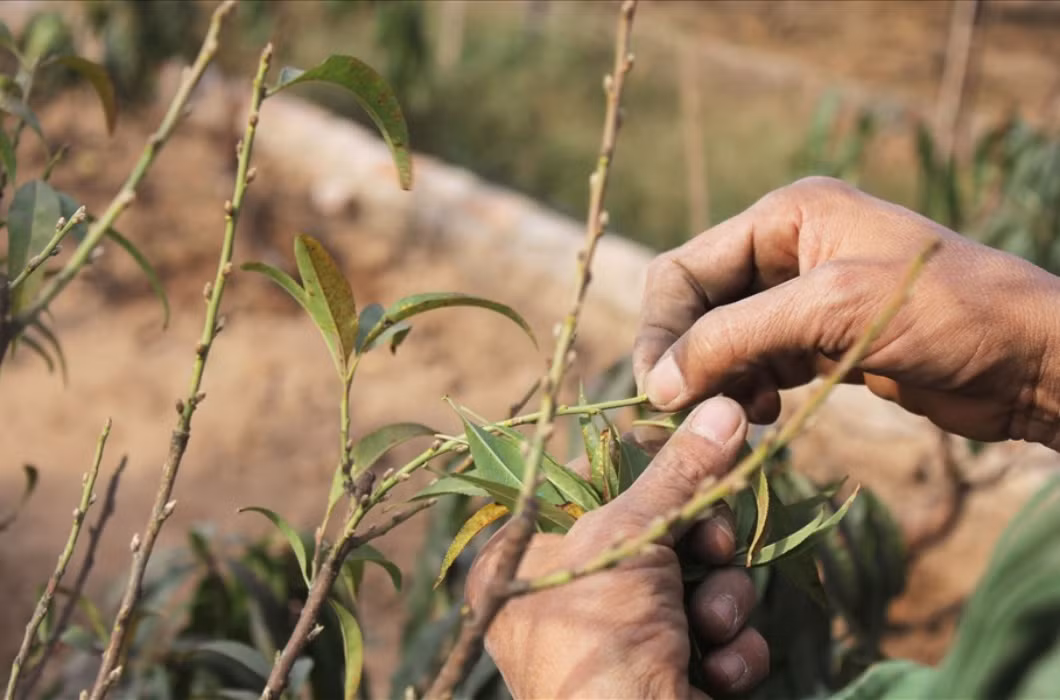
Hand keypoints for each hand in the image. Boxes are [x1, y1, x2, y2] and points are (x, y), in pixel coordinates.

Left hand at [466, 397, 768, 698]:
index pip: (595, 485)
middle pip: (657, 531)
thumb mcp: (631, 539)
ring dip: (720, 600)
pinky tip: (720, 672)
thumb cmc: (600, 642)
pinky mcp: (667, 676)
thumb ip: (678, 472)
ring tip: (710, 628)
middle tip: (711, 550)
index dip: (649, 470)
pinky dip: (729, 650)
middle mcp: (566, 598)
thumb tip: (723, 405)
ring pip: (696, 582)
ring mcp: (618, 642)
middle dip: (700, 545)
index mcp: (527, 558)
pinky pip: (715, 636)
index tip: (696, 456)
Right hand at [635, 176, 1059, 447]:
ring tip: (732, 416)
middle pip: (698, 304)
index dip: (663, 328)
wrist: (1032, 359)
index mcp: (785, 216)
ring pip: (724, 339)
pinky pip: (758, 364)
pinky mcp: (821, 341)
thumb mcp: (832, 312)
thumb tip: (657, 383)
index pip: (685, 268)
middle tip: (683, 414)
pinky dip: (748, 390)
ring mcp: (804, 297)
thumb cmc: (946, 313)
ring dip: (716, 379)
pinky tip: (762, 415)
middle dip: (686, 357)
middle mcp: (788, 249)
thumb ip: (736, 338)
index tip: (658, 391)